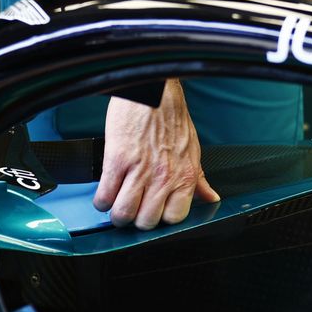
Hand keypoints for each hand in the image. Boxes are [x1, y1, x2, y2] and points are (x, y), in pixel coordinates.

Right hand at [94, 79, 220, 229]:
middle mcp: (163, 177)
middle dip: (136, 219)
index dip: (161, 218)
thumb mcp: (191, 149)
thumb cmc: (170, 115)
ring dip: (117, 213)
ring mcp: (139, 171)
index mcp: (184, 176)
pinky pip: (105, 196)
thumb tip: (210, 197)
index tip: (153, 211)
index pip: (174, 218)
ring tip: (116, 203)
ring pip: (123, 214)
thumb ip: (198, 178)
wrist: (152, 90)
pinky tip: (105, 192)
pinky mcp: (117, 160)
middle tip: (132, 208)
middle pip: (146, 222)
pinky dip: (102, 200)